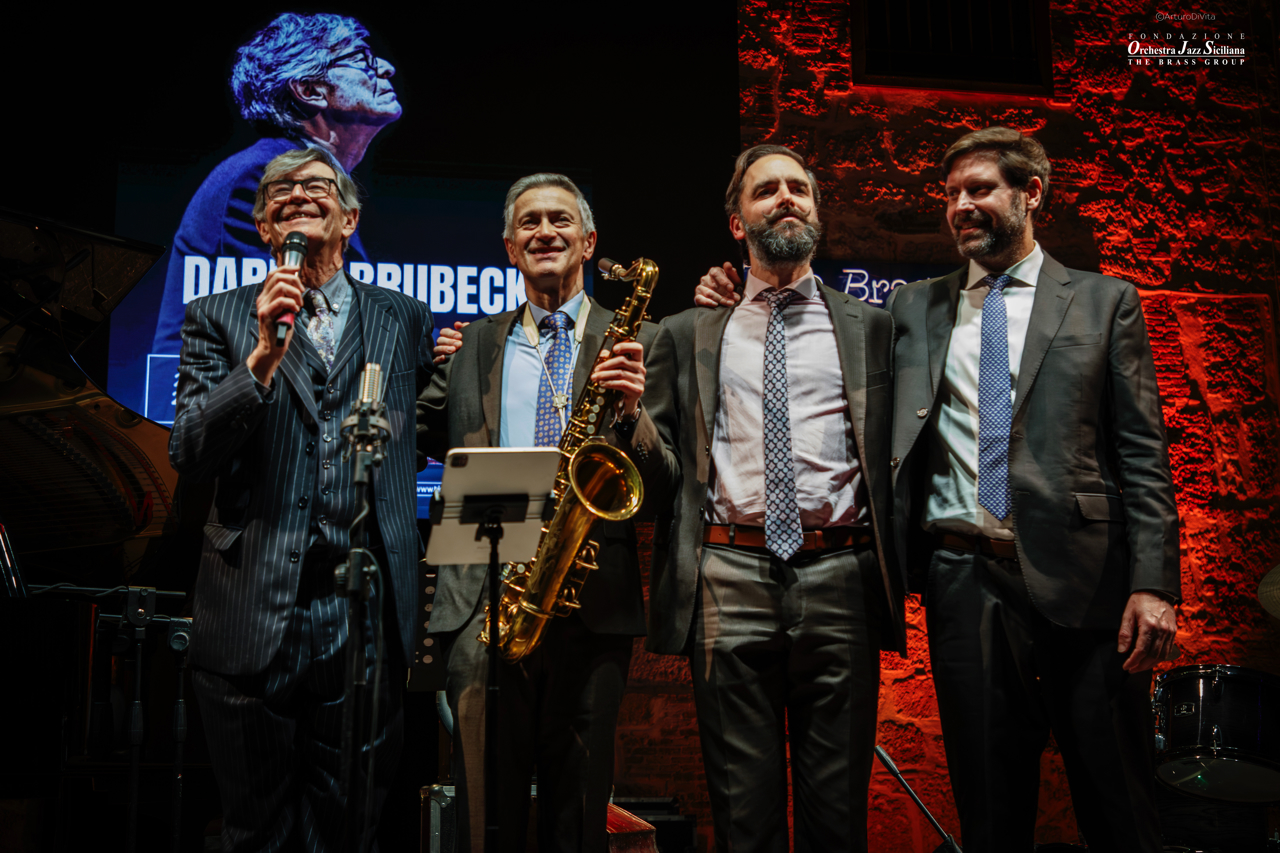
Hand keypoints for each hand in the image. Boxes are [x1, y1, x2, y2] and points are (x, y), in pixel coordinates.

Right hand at [247, 264, 303, 385]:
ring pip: (280, 287)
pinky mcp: (265, 314)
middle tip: (302, 292)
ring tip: (299, 304)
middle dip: (294, 280)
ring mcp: (262, 305)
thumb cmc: (281, 329)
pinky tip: (295, 310)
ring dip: (294, 293)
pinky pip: (280, 301)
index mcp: (266, 296)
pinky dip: (291, 303)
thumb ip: (288, 298)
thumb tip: (298, 287)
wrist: (272, 347)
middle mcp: (262, 298)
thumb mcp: (286, 310)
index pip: (272, 273)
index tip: (297, 268)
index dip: (285, 268)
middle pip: (277, 276)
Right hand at [433, 322, 467, 363]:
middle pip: (440, 340)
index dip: (451, 333)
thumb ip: (463, 328)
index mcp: (446, 337)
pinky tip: (444, 357)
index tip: (460, 336)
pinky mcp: (436, 363)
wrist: (467, 364)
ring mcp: (438, 354)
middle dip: (449, 341)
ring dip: (444, 348)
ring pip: (436, 349)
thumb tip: (458, 324)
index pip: (444, 331)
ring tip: (453, 350)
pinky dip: (438, 359)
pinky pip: (434, 360)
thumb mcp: (465, 338)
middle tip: (459, 344)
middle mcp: (440, 345)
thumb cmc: (465, 347)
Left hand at [591, 341, 644, 419]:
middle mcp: (641, 369)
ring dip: (604, 375)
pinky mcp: (637, 390)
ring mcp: (640, 380)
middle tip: (595, 369)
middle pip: (623, 360)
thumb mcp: (614, 369)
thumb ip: (609, 359)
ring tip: (595, 377)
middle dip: (606, 364)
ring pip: (620, 373)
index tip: (614, 349)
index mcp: (637, 360)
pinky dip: (609, 383)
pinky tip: (602, 383)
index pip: (637, 348)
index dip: (626, 345)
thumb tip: (603, 353)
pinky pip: (621, 384)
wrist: (625, 402)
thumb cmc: (619, 383)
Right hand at [694, 262, 742, 306]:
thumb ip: (732, 273)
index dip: (724, 281)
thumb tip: (727, 265)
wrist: (722, 298)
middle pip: (714, 285)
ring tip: (730, 303)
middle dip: (726, 293)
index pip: (716, 273)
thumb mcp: (734, 280)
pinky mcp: (697, 296)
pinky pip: (700, 299)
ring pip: (709, 293)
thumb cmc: (729, 288)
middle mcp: (705, 278)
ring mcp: (700, 287)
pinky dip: (708, 302)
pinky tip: (716, 304)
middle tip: (735, 298)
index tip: (731, 288)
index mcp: (714, 271)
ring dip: (721, 299)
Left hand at [1117, 591, 1177, 672]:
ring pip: (1162, 655)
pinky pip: (1168, 649)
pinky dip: (1159, 658)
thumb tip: (1122, 650)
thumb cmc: (1141, 600)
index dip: (1133, 661)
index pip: (1141, 650)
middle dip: (1141, 666)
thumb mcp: (1128, 613)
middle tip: (1132, 669)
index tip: (1126, 667)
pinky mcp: (1174, 632)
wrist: (1157, 590)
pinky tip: (1151, 660)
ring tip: (1140, 667)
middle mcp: (1162, 630)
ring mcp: (1170, 632)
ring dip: (1150, 664)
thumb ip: (1125, 633)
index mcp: (1149, 625)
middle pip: (1152, 655)